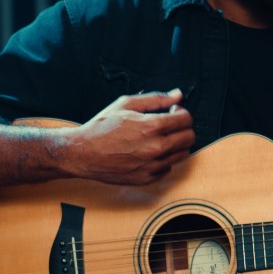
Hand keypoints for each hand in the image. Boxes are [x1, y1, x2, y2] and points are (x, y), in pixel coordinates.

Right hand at [60, 90, 194, 184]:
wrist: (83, 153)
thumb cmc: (102, 127)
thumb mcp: (126, 104)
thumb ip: (156, 99)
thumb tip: (177, 95)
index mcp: (152, 126)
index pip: (186, 120)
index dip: (182, 113)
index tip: (174, 112)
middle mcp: (155, 148)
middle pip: (189, 138)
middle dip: (183, 128)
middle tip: (170, 124)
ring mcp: (152, 166)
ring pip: (182, 155)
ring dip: (176, 144)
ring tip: (160, 138)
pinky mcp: (146, 178)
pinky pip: (168, 168)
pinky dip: (164, 159)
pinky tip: (150, 152)